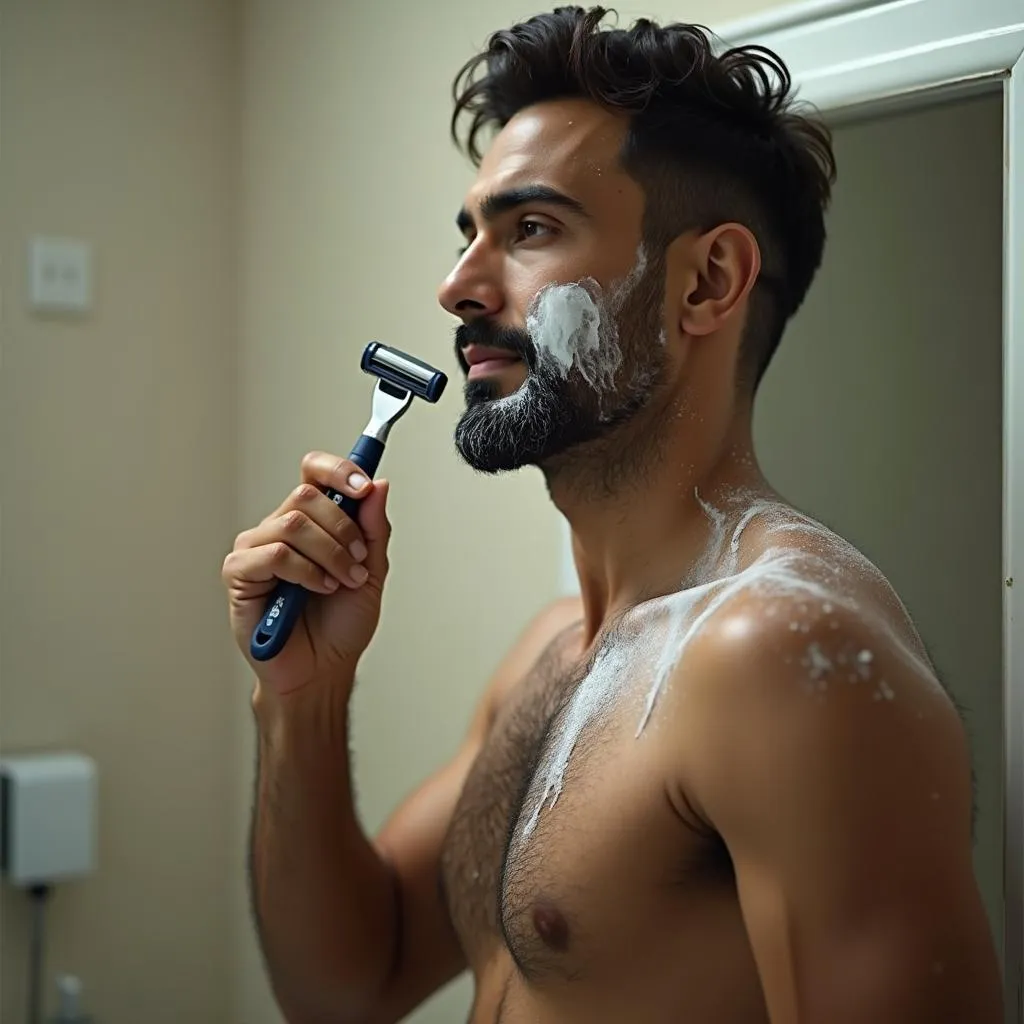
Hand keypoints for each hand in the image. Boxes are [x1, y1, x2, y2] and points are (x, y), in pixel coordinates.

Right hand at [222, 451, 391, 698]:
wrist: (323, 671)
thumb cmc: (340, 626)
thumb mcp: (372, 573)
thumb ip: (374, 530)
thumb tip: (378, 486)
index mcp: (312, 522)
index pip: (314, 472)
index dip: (337, 470)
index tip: (363, 486)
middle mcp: (280, 529)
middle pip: (307, 494)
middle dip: (343, 529)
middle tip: (358, 561)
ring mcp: (257, 549)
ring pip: (293, 524)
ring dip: (331, 555)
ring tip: (341, 583)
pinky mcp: (240, 573)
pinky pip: (273, 553)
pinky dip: (306, 572)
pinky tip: (317, 590)